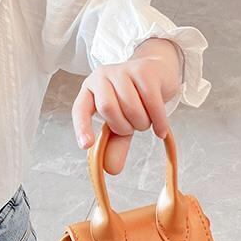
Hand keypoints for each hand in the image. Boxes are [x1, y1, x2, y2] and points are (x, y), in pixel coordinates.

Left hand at [71, 49, 179, 174]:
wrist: (157, 70)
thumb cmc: (135, 98)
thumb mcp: (122, 121)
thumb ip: (114, 144)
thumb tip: (110, 169)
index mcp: (90, 89)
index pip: (80, 109)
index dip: (82, 127)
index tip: (86, 145)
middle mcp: (102, 76)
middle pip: (108, 108)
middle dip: (123, 126)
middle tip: (132, 127)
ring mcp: (123, 71)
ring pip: (131, 106)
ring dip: (142, 123)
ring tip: (146, 121)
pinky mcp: (145, 71)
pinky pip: (152, 102)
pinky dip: (158, 121)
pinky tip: (161, 130)